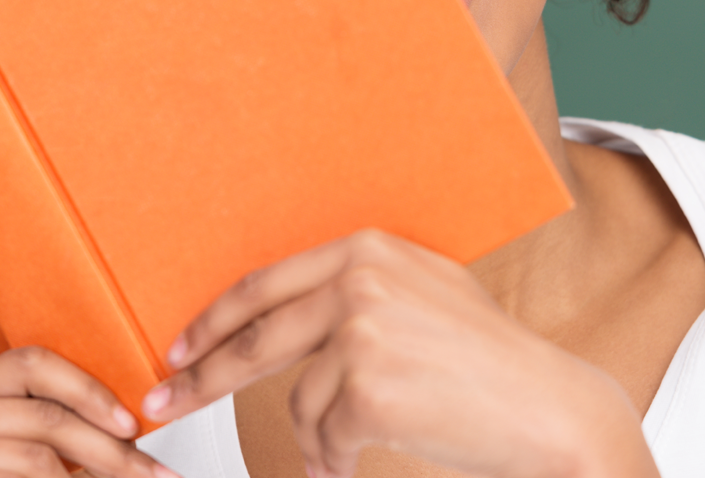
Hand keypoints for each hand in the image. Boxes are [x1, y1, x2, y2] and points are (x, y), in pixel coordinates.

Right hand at [0, 346, 177, 477]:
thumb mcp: (12, 446)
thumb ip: (47, 423)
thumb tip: (128, 422)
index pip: (31, 364)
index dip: (88, 389)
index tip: (134, 423)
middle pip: (40, 413)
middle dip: (105, 445)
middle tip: (149, 470)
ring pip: (33, 452)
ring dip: (91, 470)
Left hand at [142, 230, 658, 477]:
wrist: (544, 404)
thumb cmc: (482, 354)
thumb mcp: (417, 291)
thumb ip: (350, 288)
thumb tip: (277, 316)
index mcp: (365, 248)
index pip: (265, 284)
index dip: (214, 320)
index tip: (178, 350)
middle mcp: (359, 278)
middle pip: (254, 336)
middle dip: (202, 377)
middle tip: (159, 405)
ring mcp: (362, 329)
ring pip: (296, 400)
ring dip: (318, 435)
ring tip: (356, 440)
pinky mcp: (368, 387)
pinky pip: (324, 438)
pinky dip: (337, 459)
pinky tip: (369, 454)